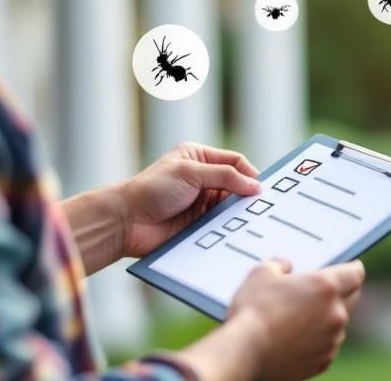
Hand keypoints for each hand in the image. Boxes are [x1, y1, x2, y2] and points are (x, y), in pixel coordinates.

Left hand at [119, 142, 261, 257]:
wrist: (127, 222)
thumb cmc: (153, 189)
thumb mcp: (191, 173)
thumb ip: (225, 176)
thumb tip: (256, 186)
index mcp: (198, 157)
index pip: (234, 161)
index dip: (249, 173)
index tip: (261, 189)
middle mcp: (202, 179)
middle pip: (236, 185)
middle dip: (247, 195)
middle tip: (263, 207)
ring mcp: (201, 203)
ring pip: (231, 207)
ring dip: (239, 213)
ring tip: (252, 221)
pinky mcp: (199, 225)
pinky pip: (222, 225)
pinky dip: (230, 228)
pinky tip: (238, 232)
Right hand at [227, 259, 364, 379]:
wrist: (245, 353)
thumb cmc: (253, 311)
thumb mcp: (261, 274)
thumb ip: (279, 265)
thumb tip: (285, 266)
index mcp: (326, 287)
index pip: (355, 273)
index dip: (351, 268)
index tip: (347, 267)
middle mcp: (336, 314)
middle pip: (351, 298)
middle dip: (340, 293)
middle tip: (318, 291)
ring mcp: (331, 340)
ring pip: (337, 324)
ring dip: (326, 318)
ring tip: (299, 317)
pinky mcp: (323, 361)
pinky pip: (326, 345)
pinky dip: (316, 340)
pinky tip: (295, 338)